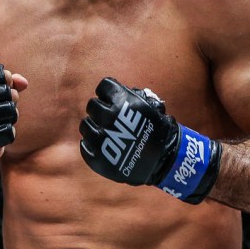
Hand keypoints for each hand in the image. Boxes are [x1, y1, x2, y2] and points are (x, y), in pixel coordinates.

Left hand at [79, 78, 221, 203]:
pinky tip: (103, 145)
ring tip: (105, 131)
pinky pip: (84, 145)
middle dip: (101, 109)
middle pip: (92, 105)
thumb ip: (134, 96)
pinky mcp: (96, 158)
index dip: (108, 92)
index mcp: (122, 101)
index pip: (104, 86)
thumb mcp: (152, 107)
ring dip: (94, 126)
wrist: (164, 162)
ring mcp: (100, 139)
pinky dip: (91, 144)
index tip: (112, 98)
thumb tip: (122, 91)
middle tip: (109, 117)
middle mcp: (108, 118)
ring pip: (85, 125)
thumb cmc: (160, 132)